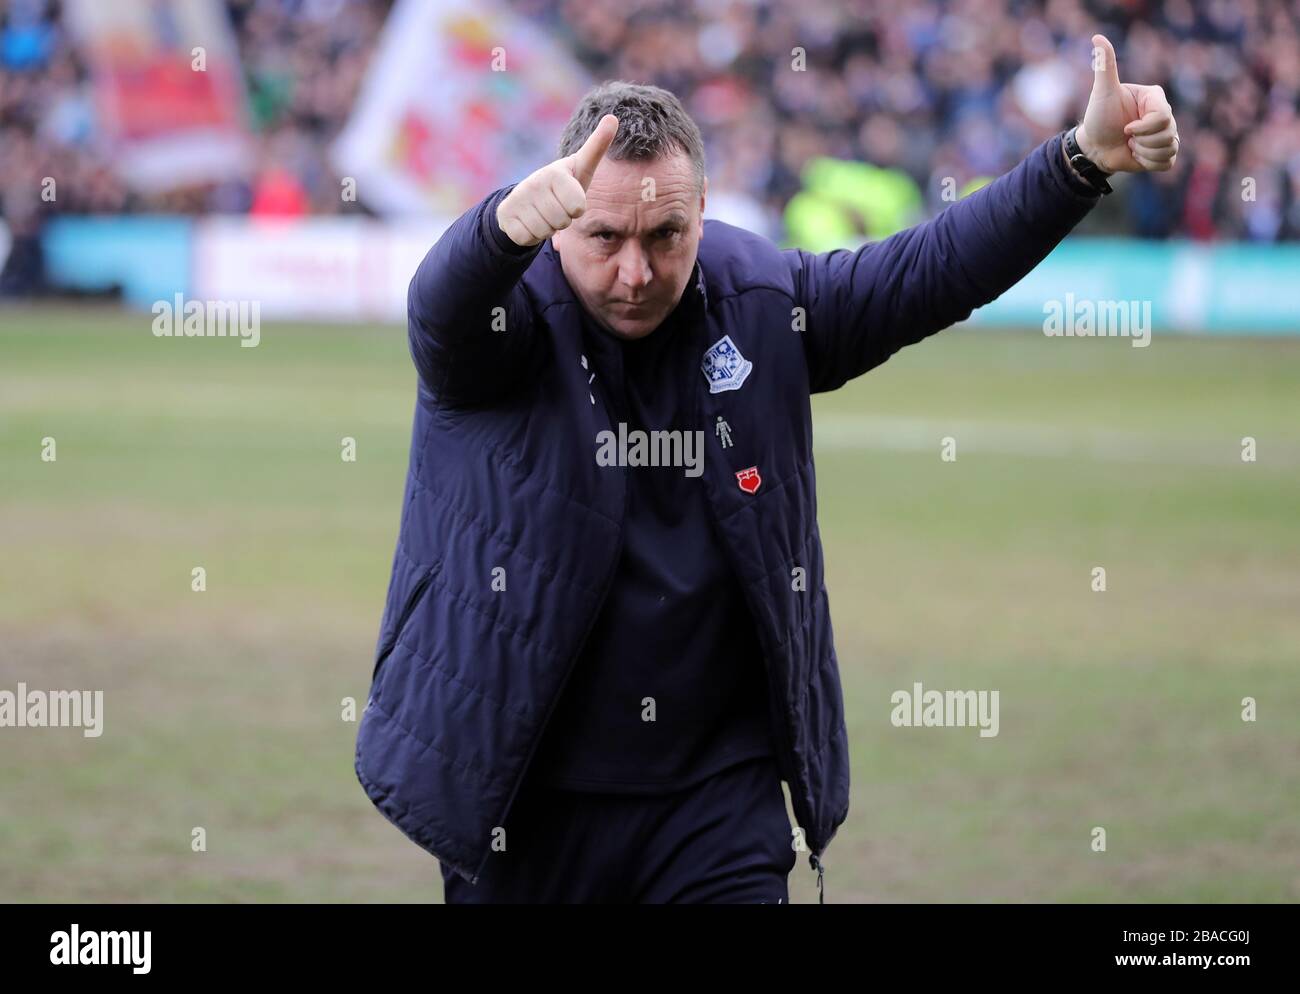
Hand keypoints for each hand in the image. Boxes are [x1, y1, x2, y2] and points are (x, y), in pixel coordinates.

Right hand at [495, 114, 618, 247]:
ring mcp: (518, 199)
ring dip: (547, 228)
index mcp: (555, 172)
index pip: (577, 207)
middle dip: (562, 220)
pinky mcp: (506, 217)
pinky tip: (529, 221)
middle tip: (555, 207)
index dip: (576, 208)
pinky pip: (528, 238)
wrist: (525, 199)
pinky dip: (532, 235)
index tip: (570, 196)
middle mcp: (534, 183)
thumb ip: (597, 146)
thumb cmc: (562, 185)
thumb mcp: (581, 167)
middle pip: (562, 221)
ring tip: (543, 213)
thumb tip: (613, 117)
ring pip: (545, 231)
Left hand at [1075, 33, 1178, 173]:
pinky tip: (1137, 156)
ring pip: (1169, 149)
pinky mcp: (1164, 152)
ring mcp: (1167, 133)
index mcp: (1155, 97)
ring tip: (1131, 146)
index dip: (1142, 128)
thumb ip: (1105, 65)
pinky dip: (1149, 164)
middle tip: (1126, 137)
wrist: (1094, 147)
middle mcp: (1165, 113)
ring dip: (1144, 153)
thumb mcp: (1102, 92)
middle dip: (1141, 142)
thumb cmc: (1098, 118)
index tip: (1125, 128)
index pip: (1163, 118)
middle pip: (1168, 135)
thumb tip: (1097, 37)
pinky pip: (1167, 162)